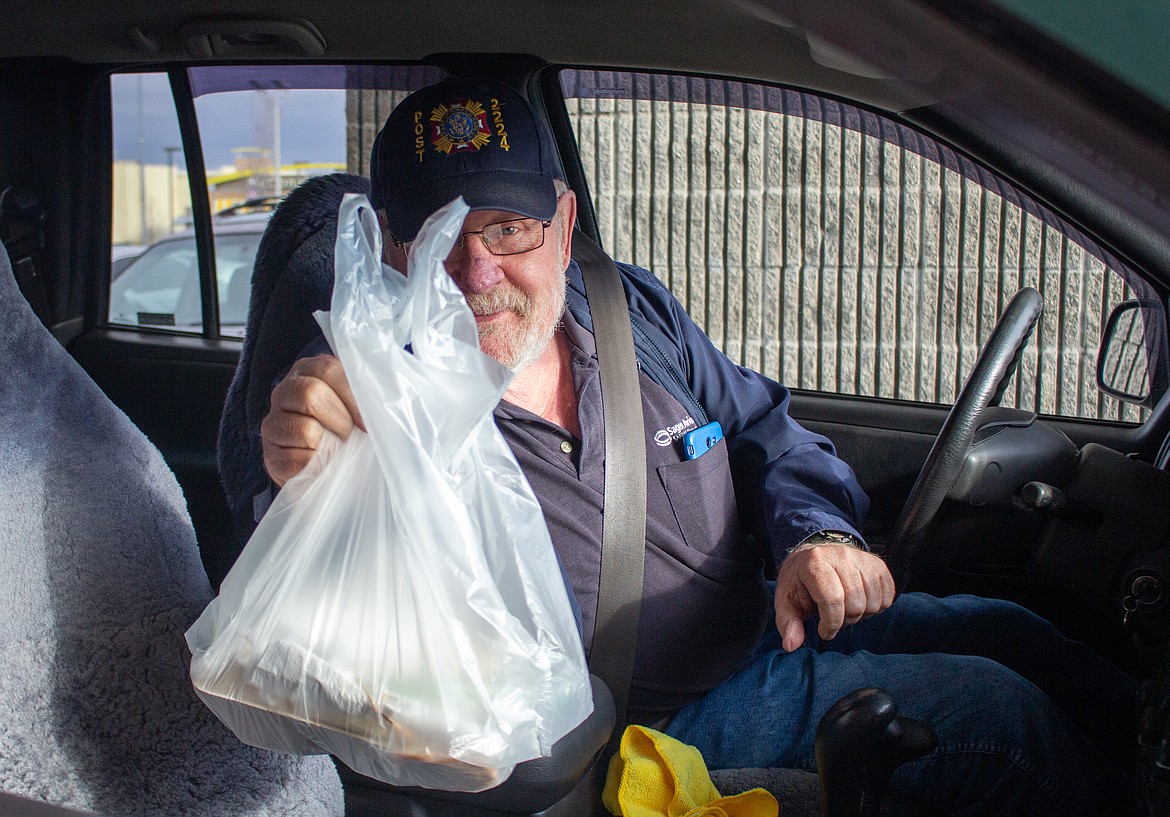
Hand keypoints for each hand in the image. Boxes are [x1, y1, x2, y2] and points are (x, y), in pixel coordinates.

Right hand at [260, 354, 363, 485]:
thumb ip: (369, 394)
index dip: (352, 398)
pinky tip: (322, 465)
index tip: (368, 424)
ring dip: (331, 447)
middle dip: (340, 421)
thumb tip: (382, 403)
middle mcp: (285, 391)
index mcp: (309, 370)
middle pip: (310, 394)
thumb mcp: (362, 405)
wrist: (330, 467)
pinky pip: (297, 460)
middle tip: (350, 436)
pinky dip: (318, 467)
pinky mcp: (270, 454)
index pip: (327, 370)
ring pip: (305, 430)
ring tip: (337, 450)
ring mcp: (272, 423)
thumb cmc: (352, 430)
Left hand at [773, 544, 894, 651]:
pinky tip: (859, 602)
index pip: (833, 599)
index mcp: (815, 562)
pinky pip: (888, 596)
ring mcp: (862, 558)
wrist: (814, 557)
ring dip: (860, 614)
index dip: (830, 623)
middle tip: (833, 618)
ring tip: (844, 608)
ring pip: (873, 602)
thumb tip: (791, 645)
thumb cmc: (800, 582)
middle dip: (845, 620)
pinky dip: (875, 607)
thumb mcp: (786, 600)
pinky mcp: (878, 564)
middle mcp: (841, 555)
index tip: (824, 631)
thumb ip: (788, 623)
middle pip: (856, 604)